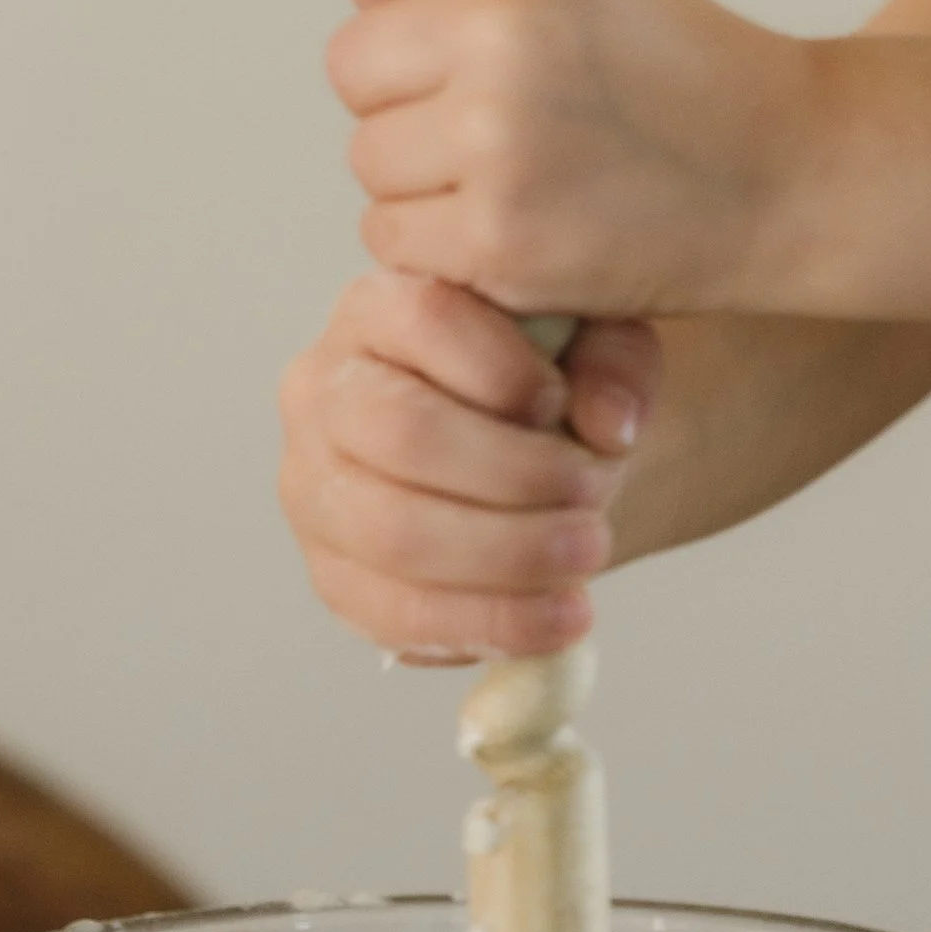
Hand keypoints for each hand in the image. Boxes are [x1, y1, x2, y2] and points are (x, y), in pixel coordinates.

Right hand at [279, 274, 661, 657]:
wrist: (535, 460)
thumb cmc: (555, 385)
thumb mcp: (602, 346)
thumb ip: (615, 365)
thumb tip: (609, 425)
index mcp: (379, 307)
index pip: (425, 319)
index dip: (505, 369)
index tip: (568, 403)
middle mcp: (324, 390)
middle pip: (401, 432)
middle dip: (512, 474)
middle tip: (595, 495)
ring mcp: (315, 487)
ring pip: (392, 532)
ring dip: (504, 556)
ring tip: (589, 557)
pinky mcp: (333, 573)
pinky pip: (392, 614)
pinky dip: (485, 624)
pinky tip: (557, 621)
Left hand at [329, 0, 809, 317]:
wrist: (786, 175)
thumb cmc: (680, 71)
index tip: (442, 14)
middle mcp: (502, 36)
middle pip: (351, 61)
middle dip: (405, 90)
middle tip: (493, 109)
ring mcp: (495, 145)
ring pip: (368, 156)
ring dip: (422, 173)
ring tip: (518, 168)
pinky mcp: (496, 242)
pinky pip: (390, 236)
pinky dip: (439, 241)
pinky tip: (515, 221)